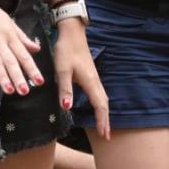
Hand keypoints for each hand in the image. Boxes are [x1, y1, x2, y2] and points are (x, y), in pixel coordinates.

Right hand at [0, 0, 43, 93]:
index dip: (31, 69)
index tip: (39, 82)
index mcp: (9, 35)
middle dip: (18, 76)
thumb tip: (37, 49)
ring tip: (9, 91)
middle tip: (25, 91)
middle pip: (11, 60)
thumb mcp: (9, 22)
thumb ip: (22, 37)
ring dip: (2, 76)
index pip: (23, 55)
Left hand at [52, 21, 108, 137]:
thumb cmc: (66, 50)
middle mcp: (95, 81)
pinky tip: (97, 107)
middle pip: (104, 104)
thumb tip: (67, 107)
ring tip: (104, 126)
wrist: (72, 33)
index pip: (100, 105)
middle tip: (106, 136)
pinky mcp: (90, 74)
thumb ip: (65, 88)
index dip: (102, 120)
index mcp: (90, 81)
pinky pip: (98, 93)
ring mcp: (93, 77)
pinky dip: (100, 104)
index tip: (102, 134)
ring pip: (102, 99)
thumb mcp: (62, 70)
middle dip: (106, 121)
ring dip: (104, 113)